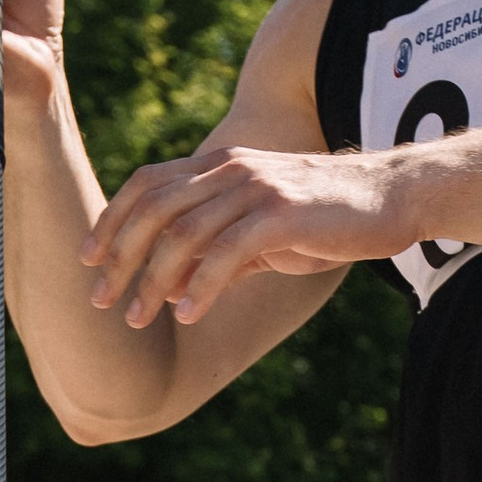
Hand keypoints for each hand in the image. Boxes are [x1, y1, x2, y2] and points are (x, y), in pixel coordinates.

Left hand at [82, 138, 413, 324]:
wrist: (393, 196)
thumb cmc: (325, 216)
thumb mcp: (262, 230)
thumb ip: (216, 253)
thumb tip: (169, 291)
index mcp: (219, 164)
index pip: (146, 183)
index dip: (111, 220)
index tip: (88, 259)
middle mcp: (230, 168)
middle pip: (154, 208)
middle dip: (119, 257)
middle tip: (99, 300)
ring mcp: (257, 188)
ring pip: (184, 233)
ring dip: (152, 280)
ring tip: (136, 317)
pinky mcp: (283, 214)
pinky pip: (228, 251)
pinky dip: (200, 286)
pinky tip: (187, 314)